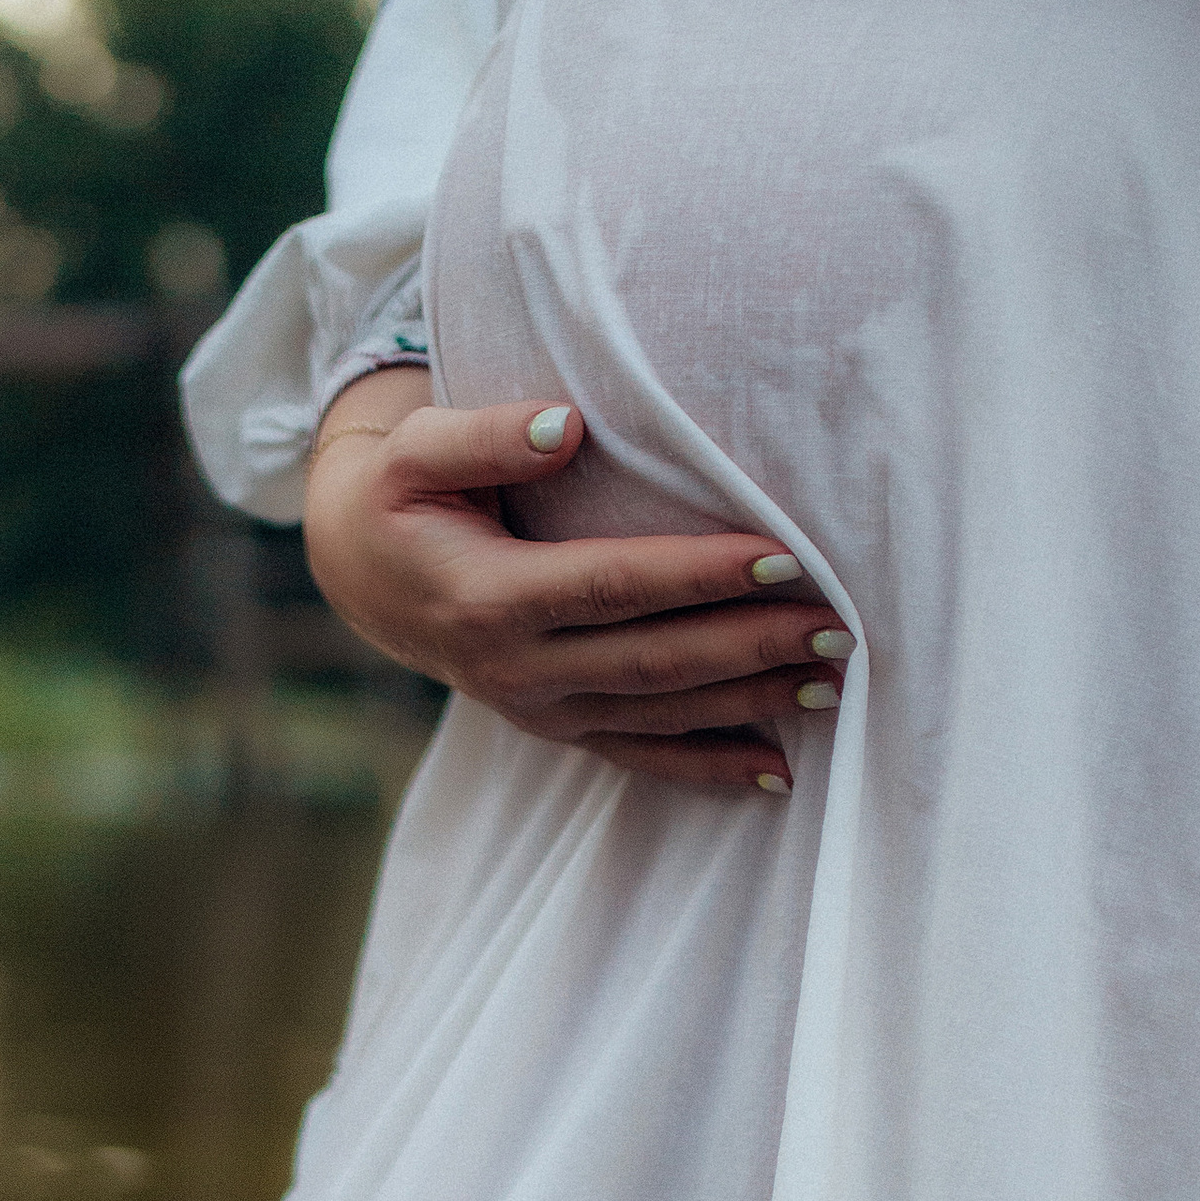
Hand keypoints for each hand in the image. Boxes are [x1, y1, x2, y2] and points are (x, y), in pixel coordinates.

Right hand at [302, 369, 846, 795]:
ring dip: (748, 703)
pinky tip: (779, 773)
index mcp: (486, 600)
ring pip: (658, 714)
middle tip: (838, 624)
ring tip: (832, 682)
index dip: (697, 575)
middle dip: (749, 645)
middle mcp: (514, 671)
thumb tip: (567, 427)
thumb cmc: (400, 497)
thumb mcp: (416, 451)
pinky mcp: (557, 730)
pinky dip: (709, 770)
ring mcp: (538, 711)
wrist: (361, 576)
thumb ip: (485, 436)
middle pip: (652, 661)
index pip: (611, 584)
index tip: (780, 556)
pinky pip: (640, 759)